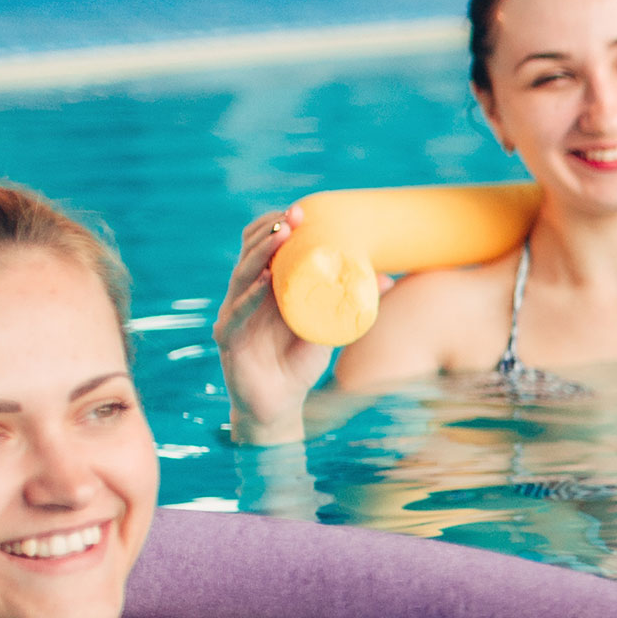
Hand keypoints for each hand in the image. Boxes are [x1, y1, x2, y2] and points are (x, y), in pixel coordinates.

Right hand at [213, 209, 341, 445]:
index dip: (277, 226)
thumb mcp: (330, 327)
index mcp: (265, 287)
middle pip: (250, 253)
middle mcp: (244, 295)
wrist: (280, 407)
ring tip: (280, 236)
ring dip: (260, 254)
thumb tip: (388, 277)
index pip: (262, 247)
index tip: (303, 210)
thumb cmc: (301, 362)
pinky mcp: (228, 339)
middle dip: (271, 231)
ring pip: (241, 276)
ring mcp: (232, 315)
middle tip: (295, 216)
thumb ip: (350, 302)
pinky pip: (237, 314)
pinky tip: (264, 282)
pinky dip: (250, 296)